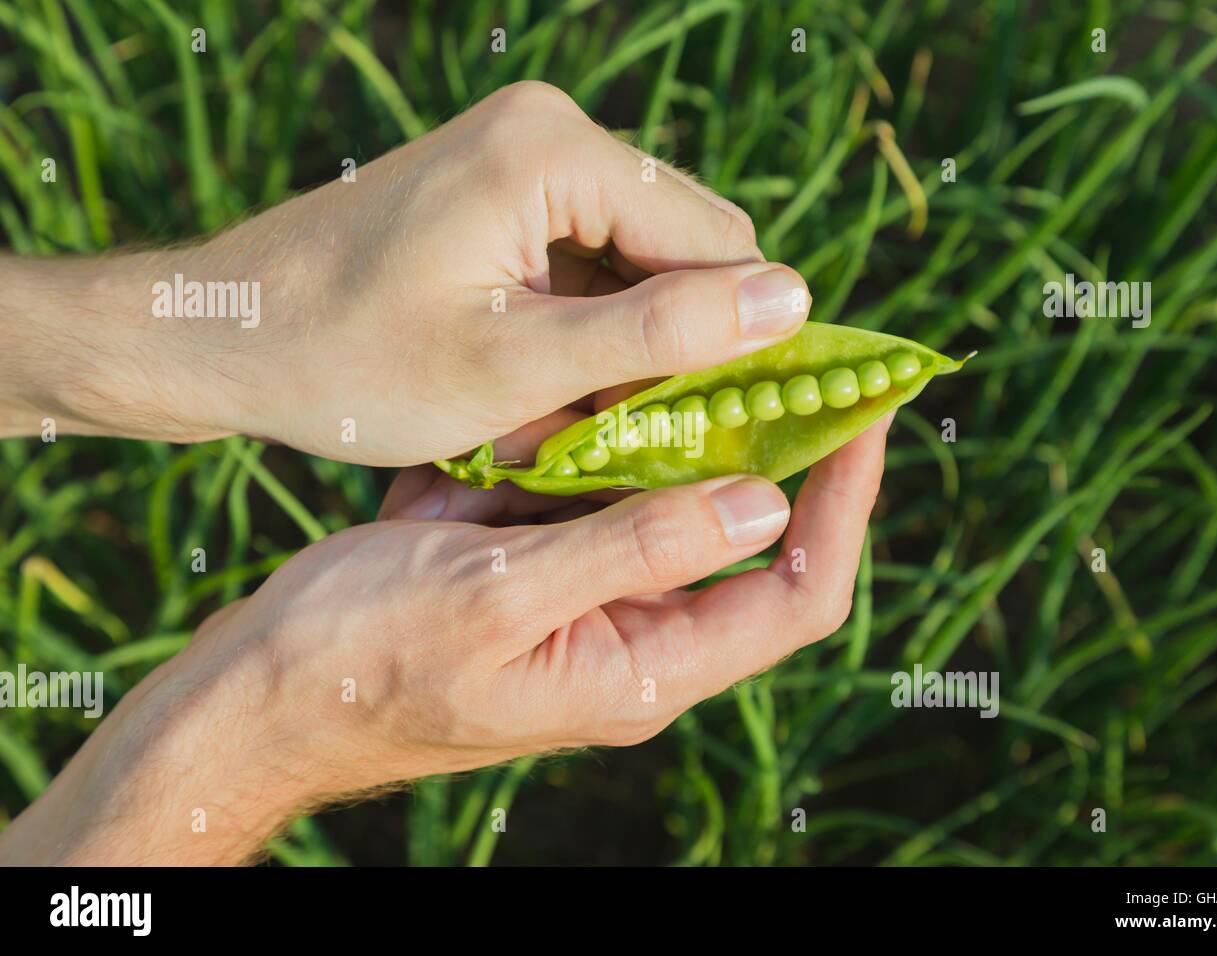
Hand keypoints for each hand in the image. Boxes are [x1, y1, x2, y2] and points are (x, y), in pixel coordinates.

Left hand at [0, 82, 809, 463]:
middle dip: (673, 341)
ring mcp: (523, 159)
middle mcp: (550, 132)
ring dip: (624, 344)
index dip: (740, 336)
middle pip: (680, 245)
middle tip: (638, 433)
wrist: (227, 334)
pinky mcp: (502, 193)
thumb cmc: (352, 360)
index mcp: (557, 151)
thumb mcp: (516, 365)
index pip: (716, 239)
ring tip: (573, 417)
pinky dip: (583, 330)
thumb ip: (660, 332)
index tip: (735, 425)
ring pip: (636, 261)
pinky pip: (586, 262)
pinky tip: (543, 387)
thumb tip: (792, 303)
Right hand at [0, 417, 888, 864]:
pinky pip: (600, 501)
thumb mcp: (501, 598)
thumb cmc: (364, 658)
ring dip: (689, 438)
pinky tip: (601, 390)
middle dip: (780, 453)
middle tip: (799, 360)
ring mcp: (587, 606)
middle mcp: (634, 643)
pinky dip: (607, 446)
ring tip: (711, 352)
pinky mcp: (540, 572)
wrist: (260, 688)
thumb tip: (760, 503)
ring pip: (674, 512)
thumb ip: (633, 551)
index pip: (796, 595)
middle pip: (752, 546)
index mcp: (643, 670)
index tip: (864, 415)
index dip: (844, 507)